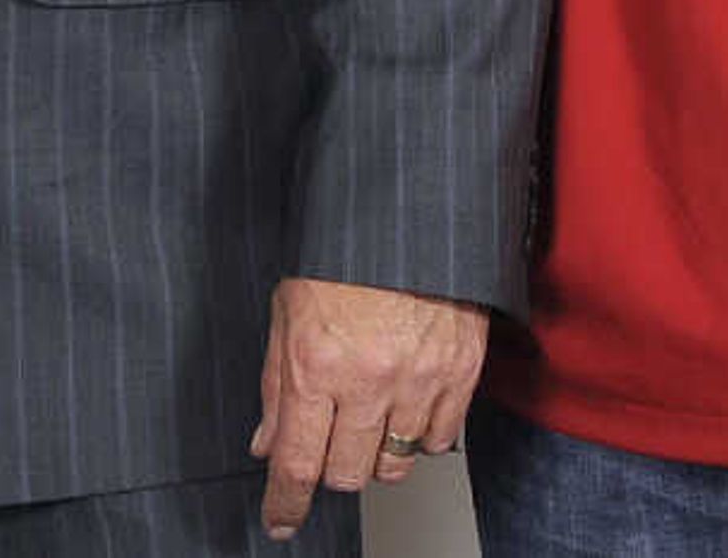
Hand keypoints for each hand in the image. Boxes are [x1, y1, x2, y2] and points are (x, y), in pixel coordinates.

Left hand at [249, 275, 486, 541]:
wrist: (410, 208)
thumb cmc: (344, 252)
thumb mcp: (289, 307)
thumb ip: (275, 382)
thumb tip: (266, 441)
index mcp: (315, 361)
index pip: (296, 461)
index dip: (285, 502)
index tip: (282, 519)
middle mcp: (367, 379)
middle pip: (347, 474)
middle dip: (332, 471)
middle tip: (330, 444)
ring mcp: (419, 380)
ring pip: (395, 465)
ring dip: (377, 454)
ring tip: (371, 418)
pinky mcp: (460, 373)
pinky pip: (440, 440)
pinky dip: (421, 436)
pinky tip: (408, 406)